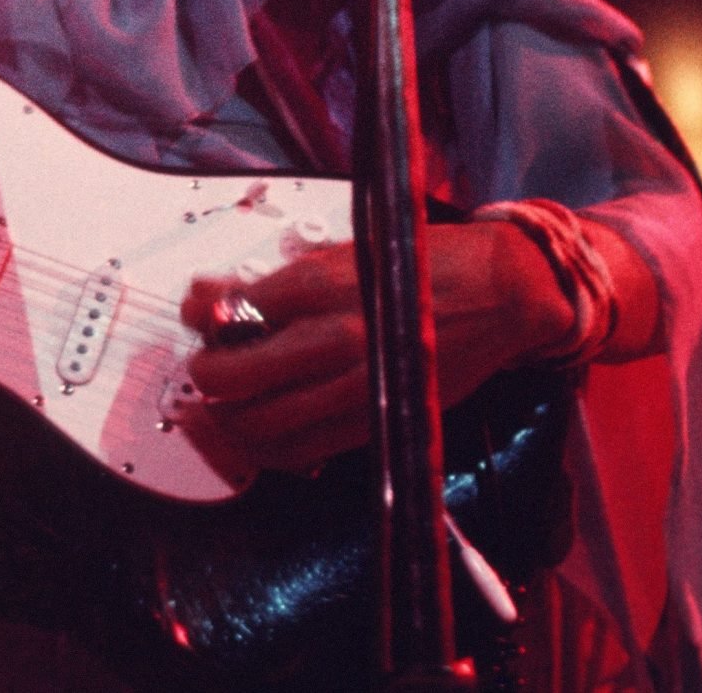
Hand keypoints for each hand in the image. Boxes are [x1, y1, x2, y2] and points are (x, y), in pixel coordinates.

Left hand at [175, 221, 568, 473]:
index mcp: (318, 286)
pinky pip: (303, 453)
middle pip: (230, 377)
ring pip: (258, 425)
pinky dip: (268, 450)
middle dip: (204, 372)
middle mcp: (331, 339)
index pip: (228, 312)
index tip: (200, 314)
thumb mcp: (344, 249)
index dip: (202, 315)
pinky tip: (260, 433)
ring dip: (225, 418)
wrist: (501, 293)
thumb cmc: (421, 264)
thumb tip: (220, 295)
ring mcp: (354, 386)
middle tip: (206, 364)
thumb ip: (281, 278)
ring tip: (222, 404)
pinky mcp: (376, 420)